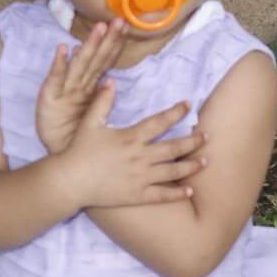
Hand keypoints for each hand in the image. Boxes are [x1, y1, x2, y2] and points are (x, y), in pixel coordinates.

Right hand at [33, 21, 129, 154]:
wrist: (58, 152)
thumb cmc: (75, 132)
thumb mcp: (92, 115)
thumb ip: (100, 96)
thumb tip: (111, 78)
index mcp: (88, 85)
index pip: (104, 61)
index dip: (115, 44)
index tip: (127, 27)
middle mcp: (77, 83)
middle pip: (94, 57)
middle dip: (106, 39)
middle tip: (118, 20)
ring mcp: (63, 88)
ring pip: (78, 64)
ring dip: (88, 46)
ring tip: (98, 29)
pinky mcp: (48, 98)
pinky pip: (55, 80)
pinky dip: (58, 65)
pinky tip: (62, 50)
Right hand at [56, 88, 205, 208]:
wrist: (70, 182)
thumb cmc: (79, 151)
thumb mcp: (89, 123)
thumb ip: (102, 102)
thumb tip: (110, 80)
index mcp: (130, 137)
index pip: (160, 122)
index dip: (176, 112)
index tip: (188, 105)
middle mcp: (140, 157)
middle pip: (173, 147)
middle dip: (192, 141)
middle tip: (206, 136)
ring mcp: (140, 178)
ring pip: (173, 171)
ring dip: (191, 165)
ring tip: (205, 161)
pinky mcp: (137, 195)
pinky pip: (161, 195)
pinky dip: (177, 193)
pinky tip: (189, 191)